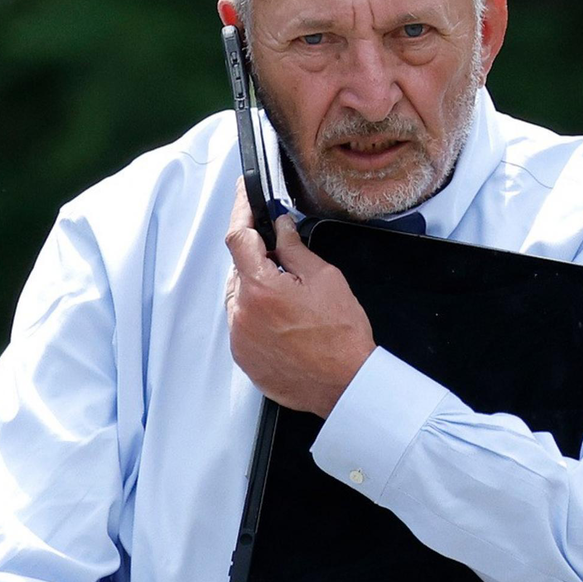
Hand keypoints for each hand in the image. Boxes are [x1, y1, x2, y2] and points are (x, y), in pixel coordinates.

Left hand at [224, 180, 375, 415]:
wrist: (345, 384)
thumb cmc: (340, 335)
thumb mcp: (324, 278)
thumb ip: (294, 247)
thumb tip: (279, 226)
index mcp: (260, 287)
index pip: (237, 237)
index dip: (240, 212)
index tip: (243, 197)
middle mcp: (241, 313)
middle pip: (238, 270)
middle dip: (257, 260)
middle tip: (286, 262)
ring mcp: (239, 338)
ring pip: (239, 298)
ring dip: (256, 290)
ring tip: (292, 302)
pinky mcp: (244, 358)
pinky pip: (242, 325)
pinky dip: (257, 316)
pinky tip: (285, 323)